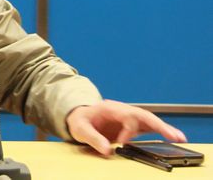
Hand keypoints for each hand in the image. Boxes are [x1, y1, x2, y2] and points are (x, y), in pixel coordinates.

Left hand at [65, 99, 186, 155]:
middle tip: (174, 136)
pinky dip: (160, 132)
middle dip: (160, 125)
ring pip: (150, 120)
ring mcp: (128, 117)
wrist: (79, 116)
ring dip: (164, 129)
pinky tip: (171, 139)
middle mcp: (122, 111)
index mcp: (111, 108)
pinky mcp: (131, 126)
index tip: (121, 143)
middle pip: (144, 115)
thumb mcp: (80, 128)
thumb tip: (107, 150)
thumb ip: (92, 138)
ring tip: (180, 138)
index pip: (127, 115)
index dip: (128, 130)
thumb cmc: (79, 120)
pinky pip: (148, 127)